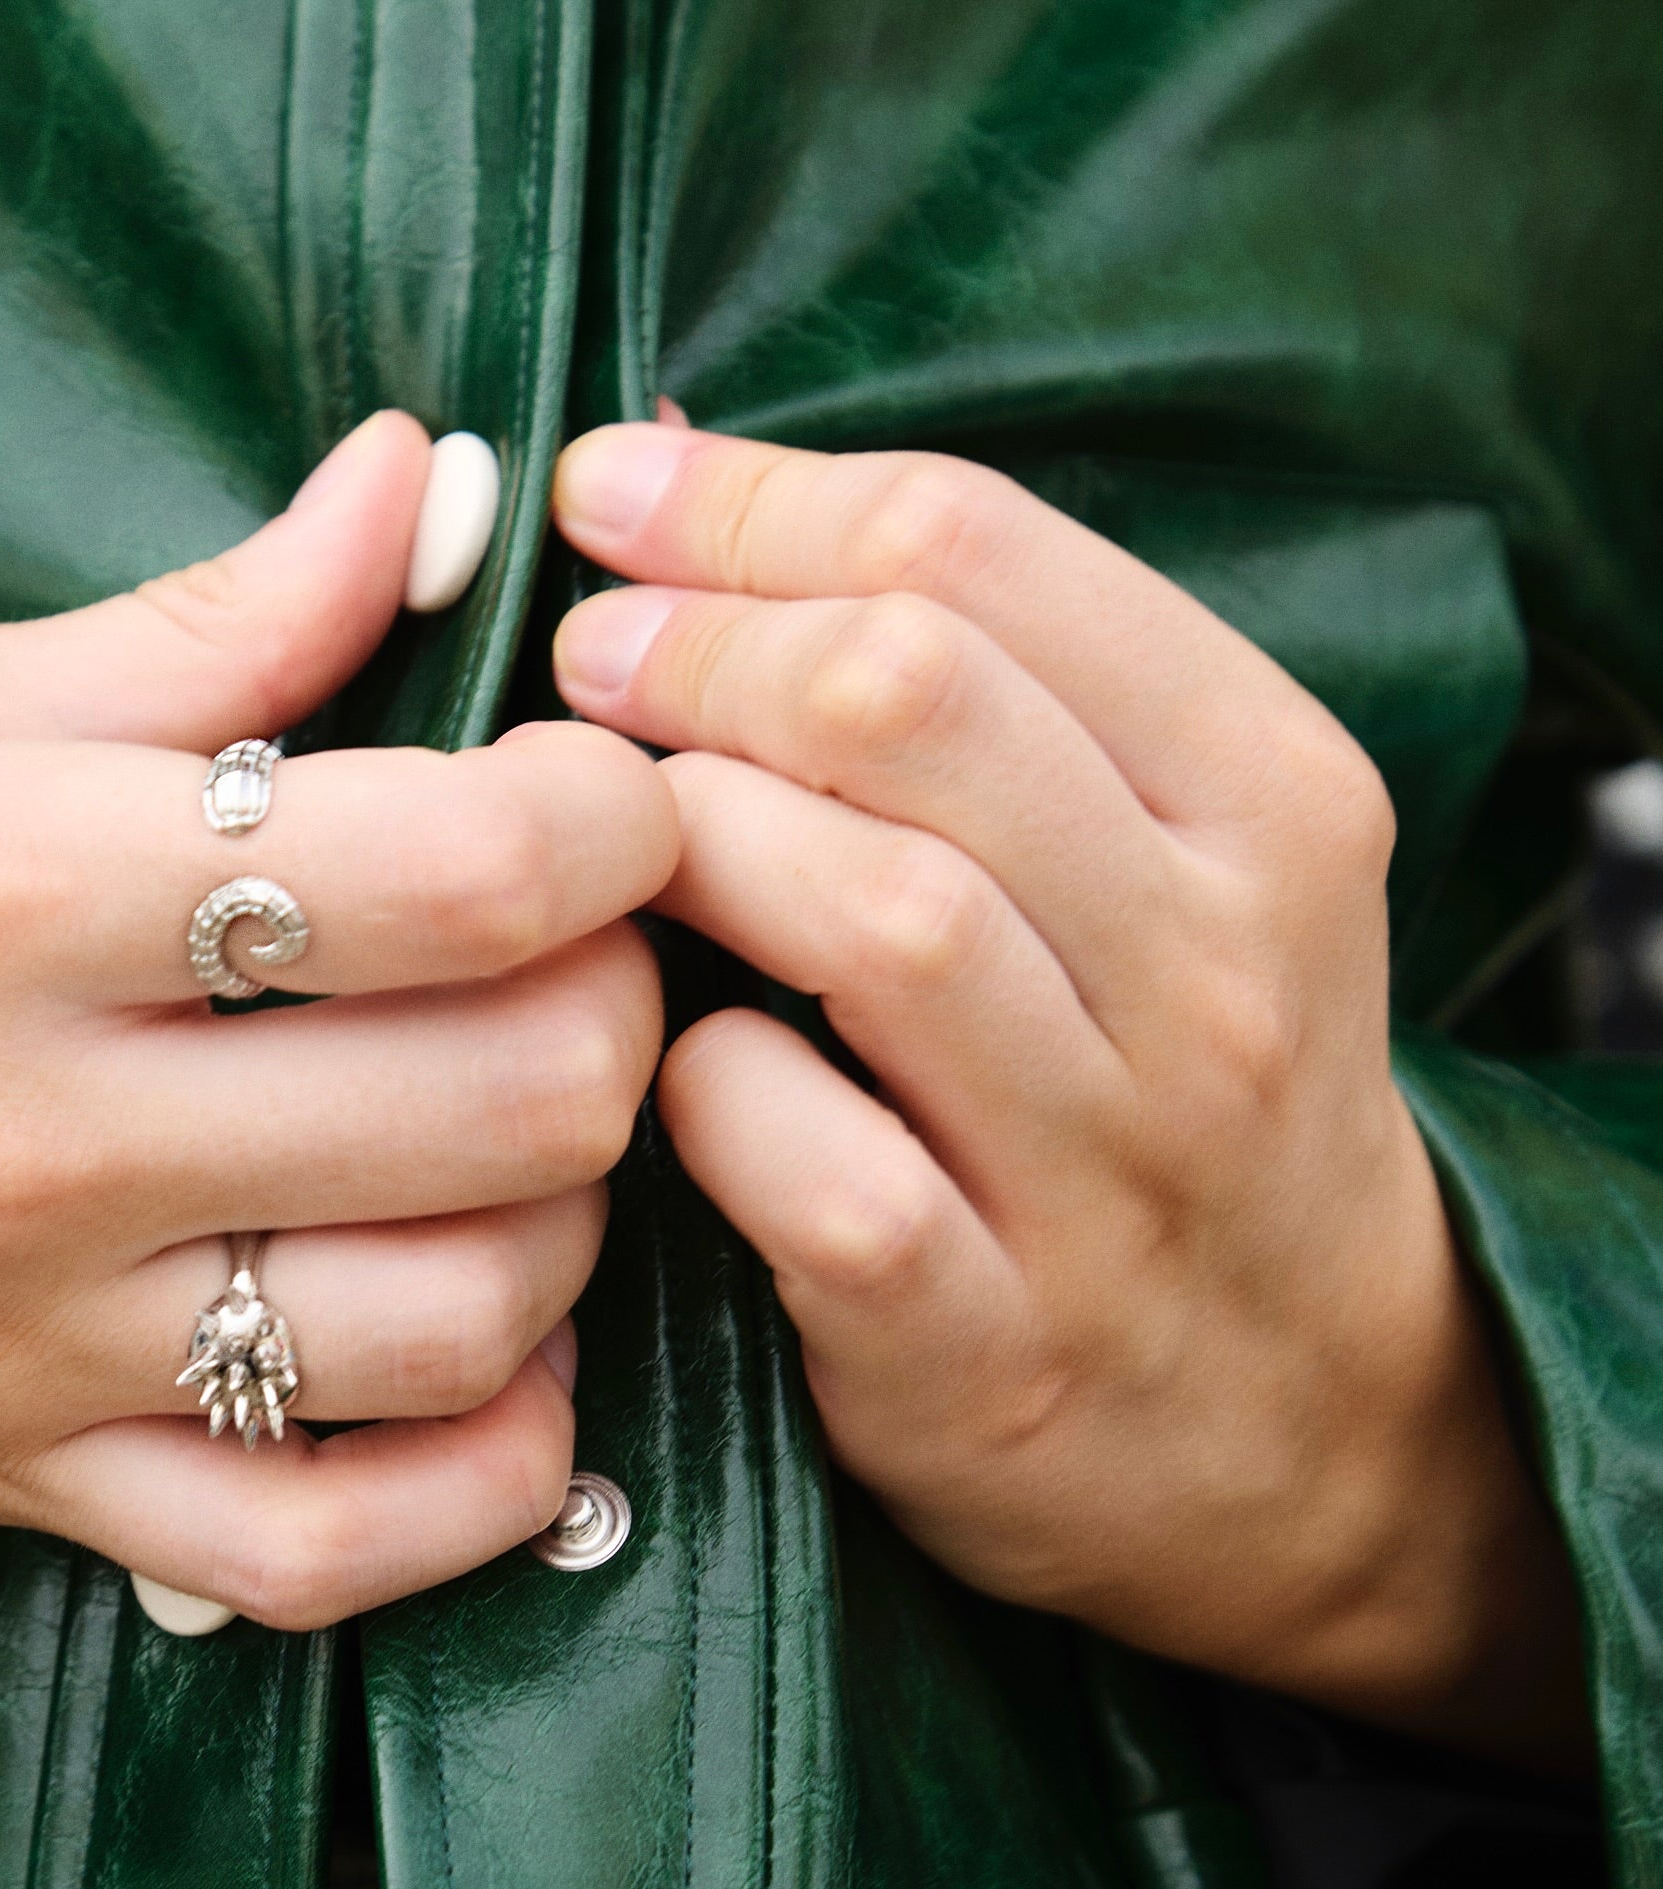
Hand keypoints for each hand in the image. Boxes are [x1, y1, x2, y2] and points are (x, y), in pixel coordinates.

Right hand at [0, 417, 673, 1629]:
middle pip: (527, 1098)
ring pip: (470, 1326)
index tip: (592, 771)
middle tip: (562, 936)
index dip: (616, 804)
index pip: (474, 864)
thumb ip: (182, 628)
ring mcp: (18, 1340)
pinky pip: (322, 1553)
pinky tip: (480, 1360)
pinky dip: (468, 1478)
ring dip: (566, 1218)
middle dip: (618, 994)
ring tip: (508, 1119)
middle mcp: (31, 1134)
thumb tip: (422, 489)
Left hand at [551, 415, 1587, 1765]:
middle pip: (911, 700)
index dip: (746, 502)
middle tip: (584, 663)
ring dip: (687, 841)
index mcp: (1269, 794)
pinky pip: (820, 1175)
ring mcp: (1114, 1170)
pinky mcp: (994, 1348)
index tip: (610, 501)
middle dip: (698, 649)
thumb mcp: (1162, 836)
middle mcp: (1217, 971)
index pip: (974, 550)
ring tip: (593, 835)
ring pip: (879, 919)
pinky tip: (655, 1058)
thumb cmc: (1160, 1071)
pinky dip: (699, 1091)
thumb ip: (963, 662)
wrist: (1304, 1419)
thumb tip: (667, 469)